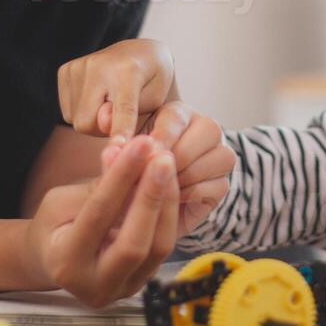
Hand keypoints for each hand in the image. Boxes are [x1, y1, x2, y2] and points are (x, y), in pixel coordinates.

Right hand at [22, 135, 178, 306]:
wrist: (53, 260)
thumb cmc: (53, 226)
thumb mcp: (62, 201)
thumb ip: (97, 185)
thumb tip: (124, 152)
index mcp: (66, 264)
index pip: (99, 215)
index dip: (121, 177)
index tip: (138, 145)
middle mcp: (96, 286)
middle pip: (135, 243)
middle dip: (152, 195)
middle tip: (162, 156)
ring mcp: (123, 289)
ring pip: (158, 247)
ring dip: (167, 201)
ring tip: (166, 163)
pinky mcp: (144, 281)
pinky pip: (163, 246)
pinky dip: (169, 212)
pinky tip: (168, 183)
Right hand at [57, 39, 175, 141]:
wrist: (140, 52)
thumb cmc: (154, 80)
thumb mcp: (159, 98)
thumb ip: (135, 114)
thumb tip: (102, 123)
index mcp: (129, 70)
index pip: (123, 108)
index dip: (121, 130)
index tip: (119, 148)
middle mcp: (99, 64)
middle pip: (88, 123)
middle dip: (103, 130)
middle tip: (120, 118)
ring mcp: (78, 66)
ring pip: (76, 120)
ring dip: (94, 121)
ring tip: (110, 104)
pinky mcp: (65, 70)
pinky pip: (68, 112)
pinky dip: (83, 112)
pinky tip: (97, 97)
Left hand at [115, 100, 233, 235]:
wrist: (139, 210)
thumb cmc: (128, 174)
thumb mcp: (119, 155)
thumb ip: (114, 140)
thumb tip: (104, 121)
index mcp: (178, 114)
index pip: (176, 116)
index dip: (161, 135)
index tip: (145, 154)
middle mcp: (204, 129)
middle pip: (209, 129)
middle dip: (180, 154)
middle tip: (155, 173)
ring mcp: (218, 155)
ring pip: (220, 156)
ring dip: (189, 174)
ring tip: (162, 187)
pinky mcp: (222, 183)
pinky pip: (219, 184)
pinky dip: (195, 193)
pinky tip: (172, 200)